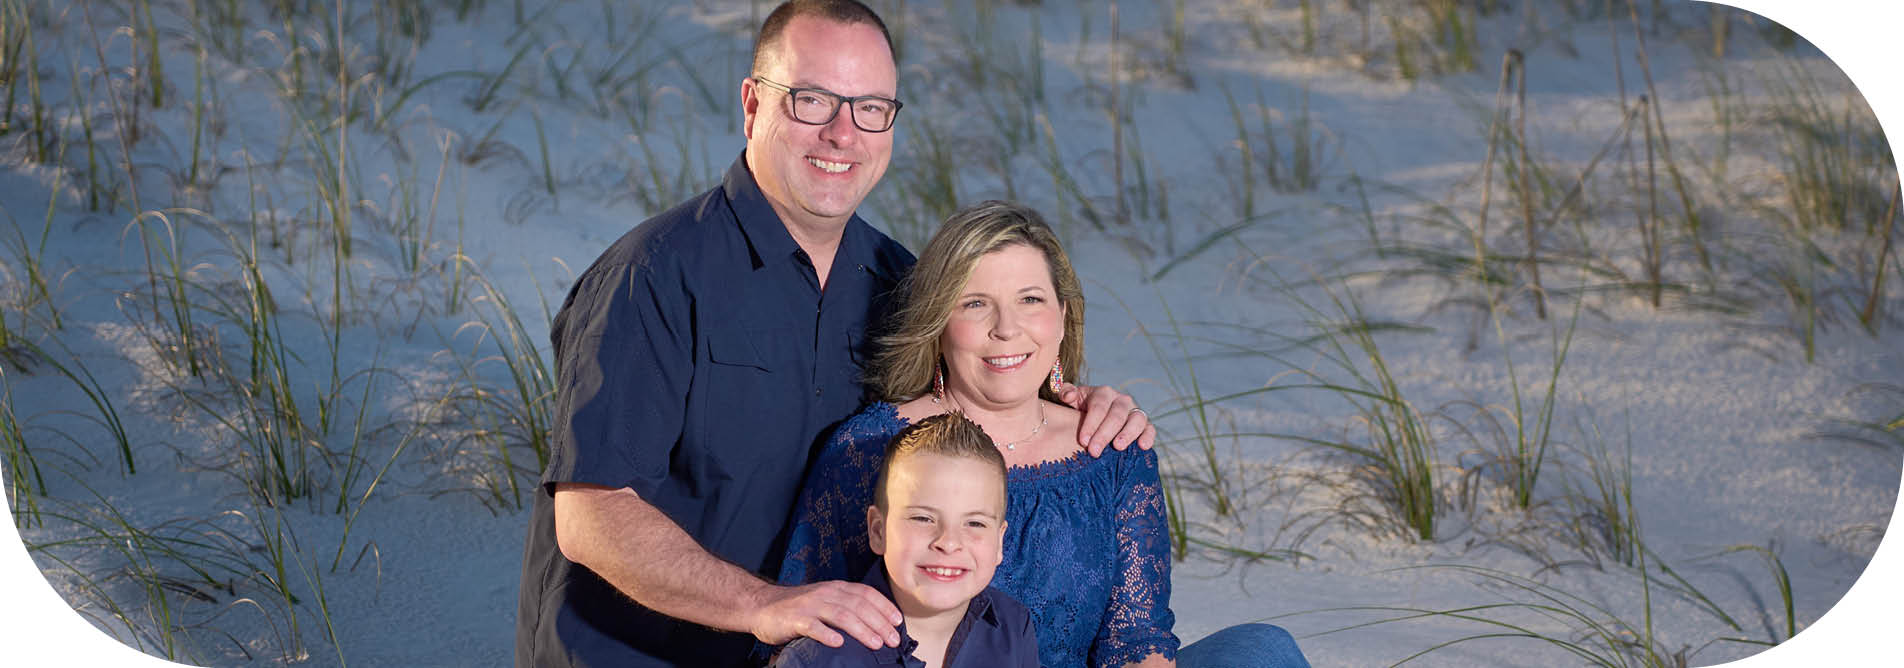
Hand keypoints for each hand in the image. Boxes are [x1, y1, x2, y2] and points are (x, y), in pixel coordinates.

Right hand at [749, 581, 901, 649]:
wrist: (762, 605)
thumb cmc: (799, 608)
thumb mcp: (825, 601)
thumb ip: (846, 608)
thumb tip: (876, 626)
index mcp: (836, 588)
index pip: (866, 594)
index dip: (884, 607)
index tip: (898, 622)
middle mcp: (826, 593)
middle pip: (858, 606)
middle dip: (878, 623)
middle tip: (892, 640)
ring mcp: (810, 606)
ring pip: (840, 615)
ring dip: (861, 629)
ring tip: (875, 643)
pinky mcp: (795, 619)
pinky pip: (813, 626)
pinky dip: (826, 634)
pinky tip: (838, 643)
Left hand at [1060, 383, 1155, 455]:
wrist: (1096, 417)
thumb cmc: (1082, 410)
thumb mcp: (1072, 399)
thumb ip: (1066, 393)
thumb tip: (1068, 395)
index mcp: (1103, 393)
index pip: (1099, 406)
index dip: (1091, 423)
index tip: (1083, 441)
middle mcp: (1121, 400)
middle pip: (1116, 415)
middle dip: (1104, 434)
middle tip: (1094, 451)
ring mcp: (1135, 411)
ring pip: (1136, 419)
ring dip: (1127, 434)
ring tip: (1117, 447)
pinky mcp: (1145, 424)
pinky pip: (1150, 429)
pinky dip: (1148, 437)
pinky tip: (1143, 447)